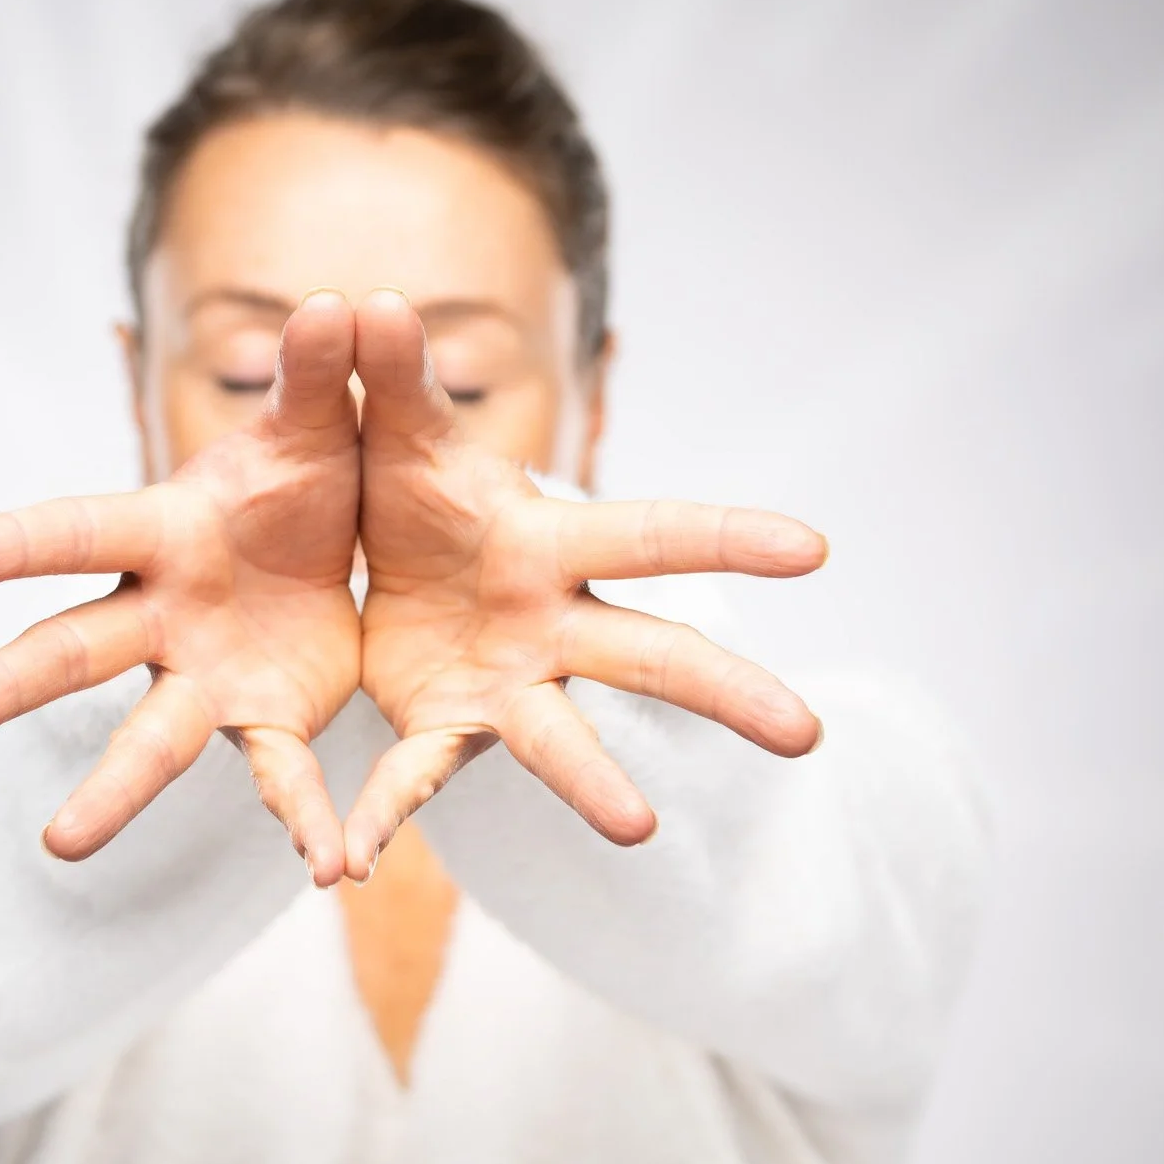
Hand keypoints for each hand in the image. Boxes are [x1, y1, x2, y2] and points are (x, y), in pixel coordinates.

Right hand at [0, 291, 360, 880]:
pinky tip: (328, 869)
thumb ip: (326, 378)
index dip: (12, 543)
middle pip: (73, 648)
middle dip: (8, 682)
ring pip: (150, 740)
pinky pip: (280, 776)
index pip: (76, 531)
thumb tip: (346, 303)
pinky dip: (306, 822)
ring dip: (111, 793)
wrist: (344, 542)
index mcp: (166, 531)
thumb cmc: (302, 477)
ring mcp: (205, 676)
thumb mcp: (320, 429)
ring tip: (60, 847)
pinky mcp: (263, 720)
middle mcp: (164, 613)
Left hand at [345, 289, 827, 879]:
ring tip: (640, 830)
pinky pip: (418, 776)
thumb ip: (392, 382)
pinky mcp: (445, 728)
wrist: (366, 563)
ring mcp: (508, 686)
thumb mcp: (397, 438)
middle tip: (807, 736)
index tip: (815, 548)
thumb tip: (371, 301)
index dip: (731, 538)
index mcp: (554, 545)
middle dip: (726, 692)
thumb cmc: (413, 493)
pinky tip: (348, 862)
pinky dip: (383, 815)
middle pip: (652, 656)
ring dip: (597, 786)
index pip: (656, 536)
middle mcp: (552, 625)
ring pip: (562, 743)